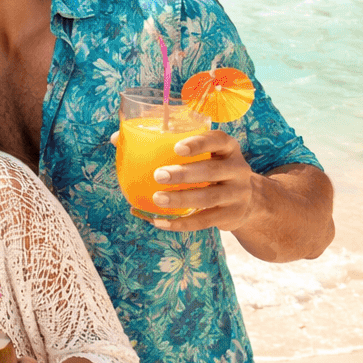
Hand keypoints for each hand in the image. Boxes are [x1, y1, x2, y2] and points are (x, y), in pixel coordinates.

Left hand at [144, 129, 258, 232]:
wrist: (246, 200)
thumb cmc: (210, 168)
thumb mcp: (200, 153)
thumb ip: (162, 144)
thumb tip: (116, 139)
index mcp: (228, 148)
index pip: (218, 140)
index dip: (198, 143)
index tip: (176, 148)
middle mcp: (238, 169)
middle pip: (211, 170)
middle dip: (184, 174)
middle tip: (158, 175)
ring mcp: (238, 194)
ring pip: (208, 198)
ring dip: (180, 199)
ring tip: (157, 199)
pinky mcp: (232, 215)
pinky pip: (204, 221)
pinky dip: (181, 223)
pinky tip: (160, 222)